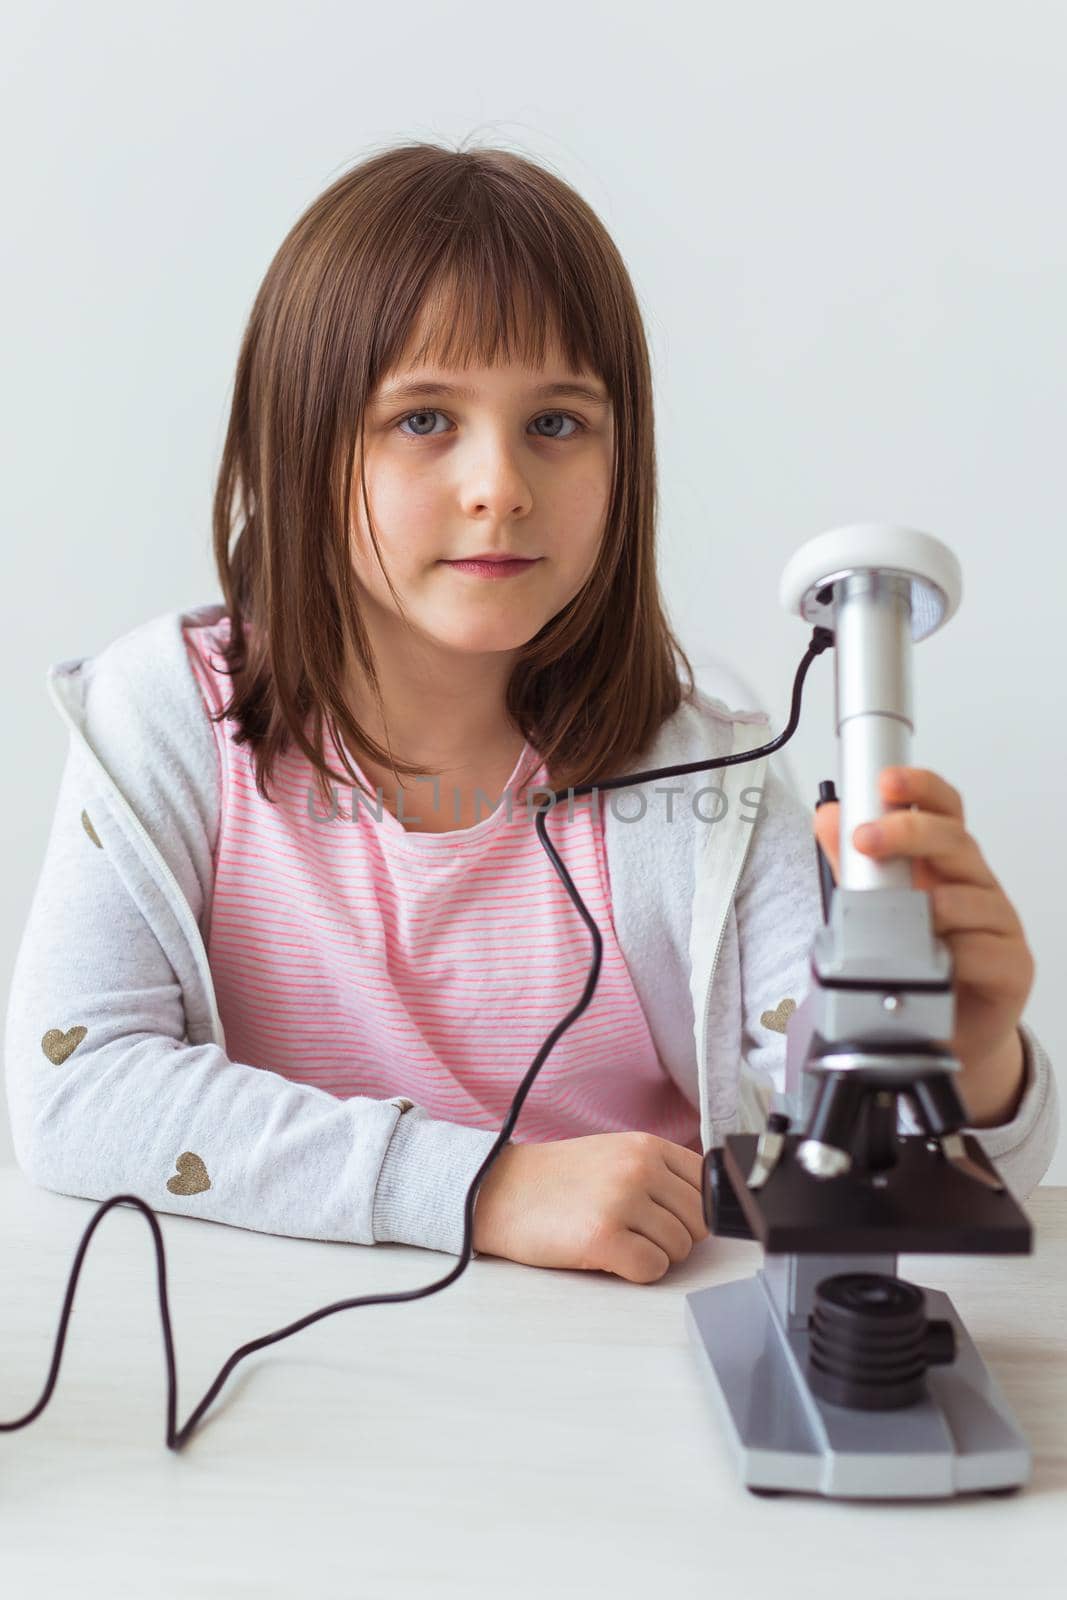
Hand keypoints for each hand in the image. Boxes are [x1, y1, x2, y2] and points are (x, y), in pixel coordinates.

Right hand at [472, 1132, 708, 1282]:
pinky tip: (609, 1256)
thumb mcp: (614, 1156)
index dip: (691, 1211)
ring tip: (617, 1241)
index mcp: (646, 1146)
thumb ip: (659, 1173)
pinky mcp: (603, 1238)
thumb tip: (708, 1209)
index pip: (706, 1185)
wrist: (499, 1191)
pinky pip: (652, 1270)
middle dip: (674, 1236)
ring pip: (679, 1250)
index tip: (668, 1218)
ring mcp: (622, 1201)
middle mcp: (639, 1168)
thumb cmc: (557, 1181)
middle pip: (698, 1222)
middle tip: (636, 1233)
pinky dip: (636, 1272)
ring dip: (653, 1255)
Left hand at [812, 766, 1034, 1082]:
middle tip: (867, 839)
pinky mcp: (1012, 967)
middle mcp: (975, 886)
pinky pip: (986, 951)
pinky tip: (936, 961)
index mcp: (945, 864)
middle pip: (954, 841)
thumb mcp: (877, 910)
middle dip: (909, 832)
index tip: (887, 780)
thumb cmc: (916, 963)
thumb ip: (853, 866)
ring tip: (899, 919)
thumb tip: (829, 816)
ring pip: (972, 897)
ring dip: (930, 904)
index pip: (943, 811)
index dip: (920, 788)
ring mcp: (998, 925)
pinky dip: (956, 955)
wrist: (947, 1033)